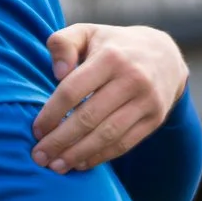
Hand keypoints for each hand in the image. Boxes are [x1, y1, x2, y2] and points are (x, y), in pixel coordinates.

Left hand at [31, 23, 188, 172]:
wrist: (165, 55)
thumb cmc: (113, 46)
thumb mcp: (87, 33)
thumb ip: (63, 44)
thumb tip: (57, 73)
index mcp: (111, 57)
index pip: (73, 90)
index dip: (51, 113)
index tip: (36, 131)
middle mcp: (133, 79)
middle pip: (89, 117)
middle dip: (60, 140)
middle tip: (39, 157)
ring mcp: (147, 101)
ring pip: (107, 135)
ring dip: (78, 154)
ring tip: (56, 167)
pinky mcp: (155, 119)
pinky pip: (124, 144)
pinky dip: (100, 157)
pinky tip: (79, 163)